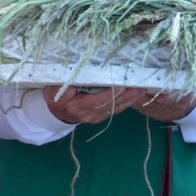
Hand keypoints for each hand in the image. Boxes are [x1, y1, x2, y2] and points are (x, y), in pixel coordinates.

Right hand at [43, 85, 195, 125]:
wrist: (58, 113)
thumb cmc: (56, 98)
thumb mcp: (53, 92)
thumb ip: (63, 87)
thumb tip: (74, 79)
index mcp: (78, 107)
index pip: (97, 101)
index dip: (110, 94)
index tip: (121, 85)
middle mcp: (91, 114)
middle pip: (112, 105)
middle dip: (127, 96)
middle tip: (140, 86)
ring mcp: (98, 116)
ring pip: (117, 108)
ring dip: (131, 99)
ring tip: (143, 89)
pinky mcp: (103, 115)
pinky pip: (117, 108)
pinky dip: (128, 101)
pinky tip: (137, 94)